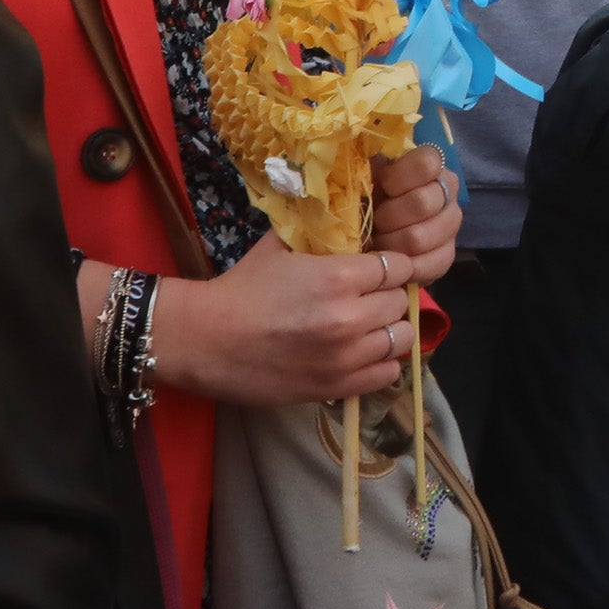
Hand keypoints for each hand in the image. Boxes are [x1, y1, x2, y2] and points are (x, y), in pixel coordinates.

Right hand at [145, 242, 423, 404]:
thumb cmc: (242, 288)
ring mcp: (345, 358)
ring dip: (390, 329)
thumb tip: (351, 221)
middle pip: (400, 303)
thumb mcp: (282, 247)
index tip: (382, 267)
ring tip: (372, 326)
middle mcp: (349, 318)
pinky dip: (382, 362)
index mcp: (338, 277)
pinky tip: (364, 352)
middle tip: (372, 295)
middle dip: (389, 295)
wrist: (206, 340)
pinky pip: (386, 375)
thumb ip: (321, 234)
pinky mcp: (336, 387)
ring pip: (402, 340)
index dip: (393, 264)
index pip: (398, 266)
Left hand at [369, 142, 463, 285]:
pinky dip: (403, 267)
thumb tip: (366, 161)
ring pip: (420, 237)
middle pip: (422, 203)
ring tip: (378, 242)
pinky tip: (392, 261)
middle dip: (388, 217)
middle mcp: (447, 191)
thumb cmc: (365, 197)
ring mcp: (451, 224)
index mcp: (429, 164)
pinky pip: (429, 264)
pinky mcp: (448, 255)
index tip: (382, 187)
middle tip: (374, 221)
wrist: (370, 230)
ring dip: (391, 243)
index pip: (426, 163)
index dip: (399, 177)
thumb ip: (367, 164)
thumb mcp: (363, 175)